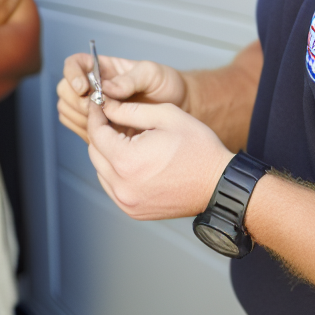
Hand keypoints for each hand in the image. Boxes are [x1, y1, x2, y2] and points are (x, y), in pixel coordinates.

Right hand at [56, 52, 187, 142]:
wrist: (178, 107)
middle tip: (98, 110)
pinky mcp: (97, 126)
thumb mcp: (152, 74)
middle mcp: (93, 86)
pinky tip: (107, 136)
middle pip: (65, 90)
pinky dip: (86, 132)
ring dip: (80, 118)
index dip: (73, 74)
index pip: (74, 64)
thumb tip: (107, 88)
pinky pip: (78, 129)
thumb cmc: (165, 85)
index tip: (84, 87)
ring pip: (67, 110)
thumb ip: (130, 79)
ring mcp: (93, 107)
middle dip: (77, 101)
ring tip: (106, 123)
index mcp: (103, 68)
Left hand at [86, 98, 230, 221]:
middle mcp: (122, 186)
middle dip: (102, 133)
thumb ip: (130, 110)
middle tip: (116, 120)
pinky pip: (112, 186)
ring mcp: (127, 202)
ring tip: (129, 141)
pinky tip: (135, 160)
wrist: (219, 184)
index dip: (96, 114)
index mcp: (128, 160)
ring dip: (108, 153)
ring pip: (101, 170)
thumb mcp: (166, 116)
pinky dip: (116, 172)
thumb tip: (106, 105)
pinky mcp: (133, 211)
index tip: (99, 104)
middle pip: (94, 152)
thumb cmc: (198, 148)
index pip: (96, 132)